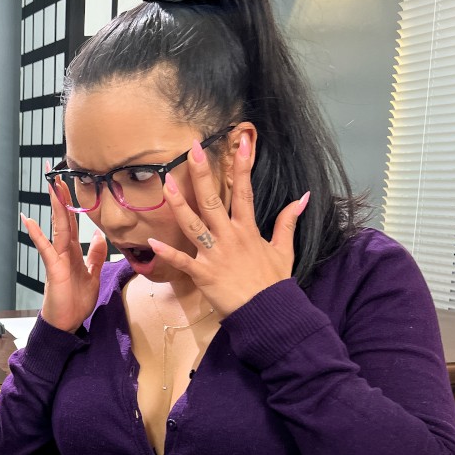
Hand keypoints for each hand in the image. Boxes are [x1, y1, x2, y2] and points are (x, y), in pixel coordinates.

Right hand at [26, 169, 108, 331]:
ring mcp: (57, 257)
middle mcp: (64, 250)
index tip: (69, 182)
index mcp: (74, 251)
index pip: (73, 221)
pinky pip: (45, 248)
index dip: (72, 202)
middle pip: (63, 217)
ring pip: (56, 226)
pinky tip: (29, 220)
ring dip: (54, 206)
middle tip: (56, 172)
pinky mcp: (53, 268)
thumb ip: (96, 256)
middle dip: (61, 195)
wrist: (66, 323)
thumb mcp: (93, 276)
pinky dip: (37, 234)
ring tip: (50, 186)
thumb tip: (100, 236)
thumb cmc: (76, 301)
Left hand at [149, 132, 309, 314]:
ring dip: (179, 204)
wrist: (269, 312)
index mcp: (248, 230)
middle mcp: (230, 237)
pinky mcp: (203, 274)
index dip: (243, 166)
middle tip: (192, 150)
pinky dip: (167, 253)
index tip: (241, 141)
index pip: (245, 192)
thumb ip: (289, 222)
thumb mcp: (285, 250)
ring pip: (194, 225)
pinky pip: (182, 261)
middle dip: (203, 174)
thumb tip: (303, 197)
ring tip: (166, 183)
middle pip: (214, 201)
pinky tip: (151, 241)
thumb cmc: (273, 282)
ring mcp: (215, 254)